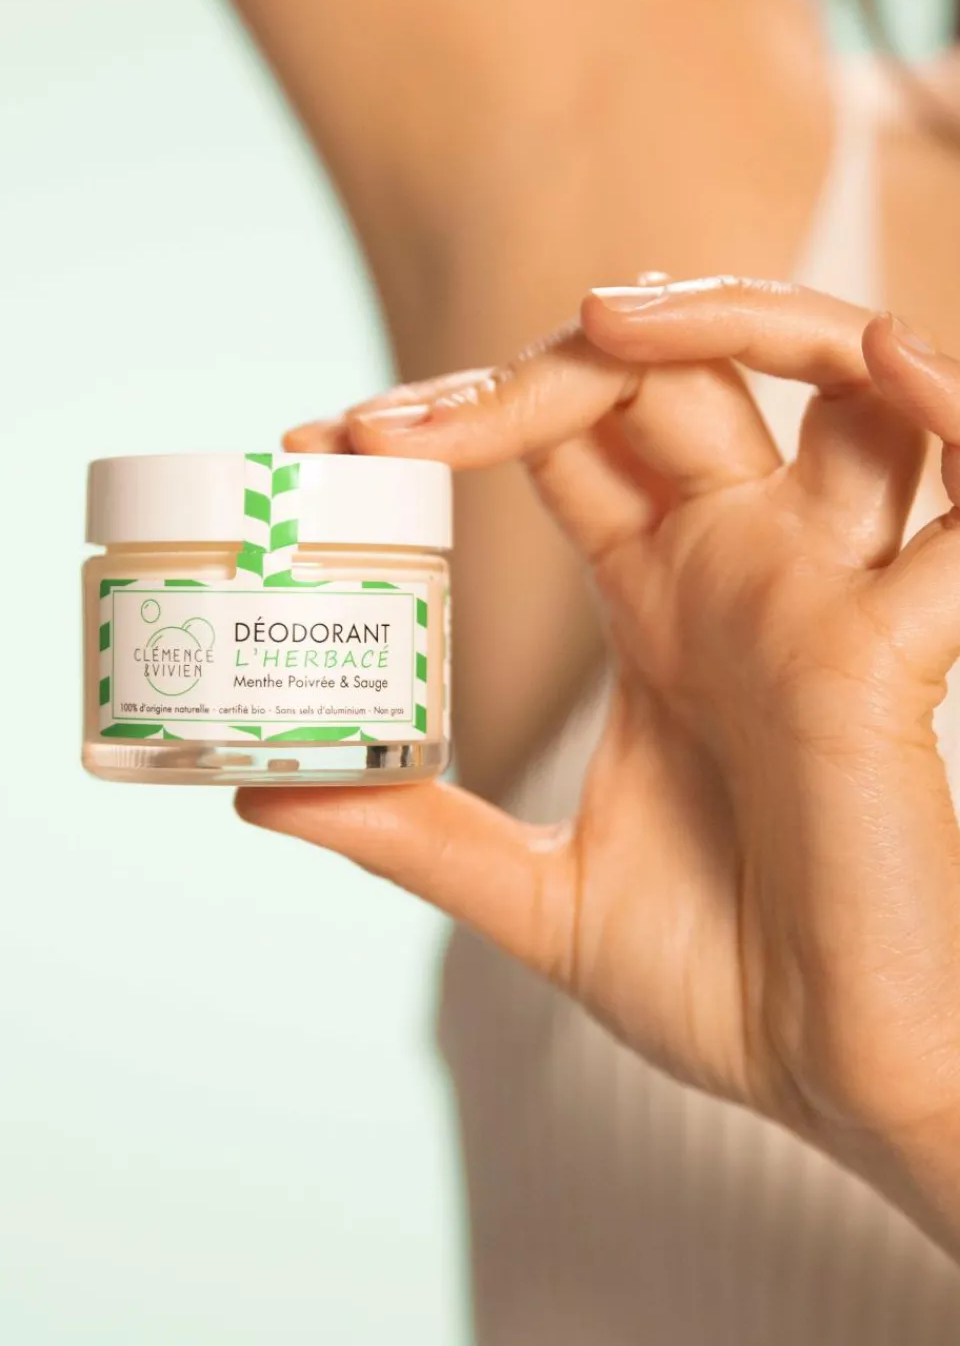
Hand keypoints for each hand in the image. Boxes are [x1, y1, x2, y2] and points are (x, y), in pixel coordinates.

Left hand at [243, 279, 959, 1248]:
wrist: (843, 1079)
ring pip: (829, 371)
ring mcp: (831, 592)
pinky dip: (944, 405)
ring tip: (603, 325)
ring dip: (734, 312)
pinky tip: (881, 366)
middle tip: (401, 427)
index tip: (320, 451)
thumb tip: (261, 799)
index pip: (563, 443)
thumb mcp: (538, 895)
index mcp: (663, 603)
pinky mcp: (906, 647)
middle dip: (546, 363)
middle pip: (673, 379)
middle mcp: (747, 569)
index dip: (456, 416)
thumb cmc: (725, 981)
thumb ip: (416, 834)